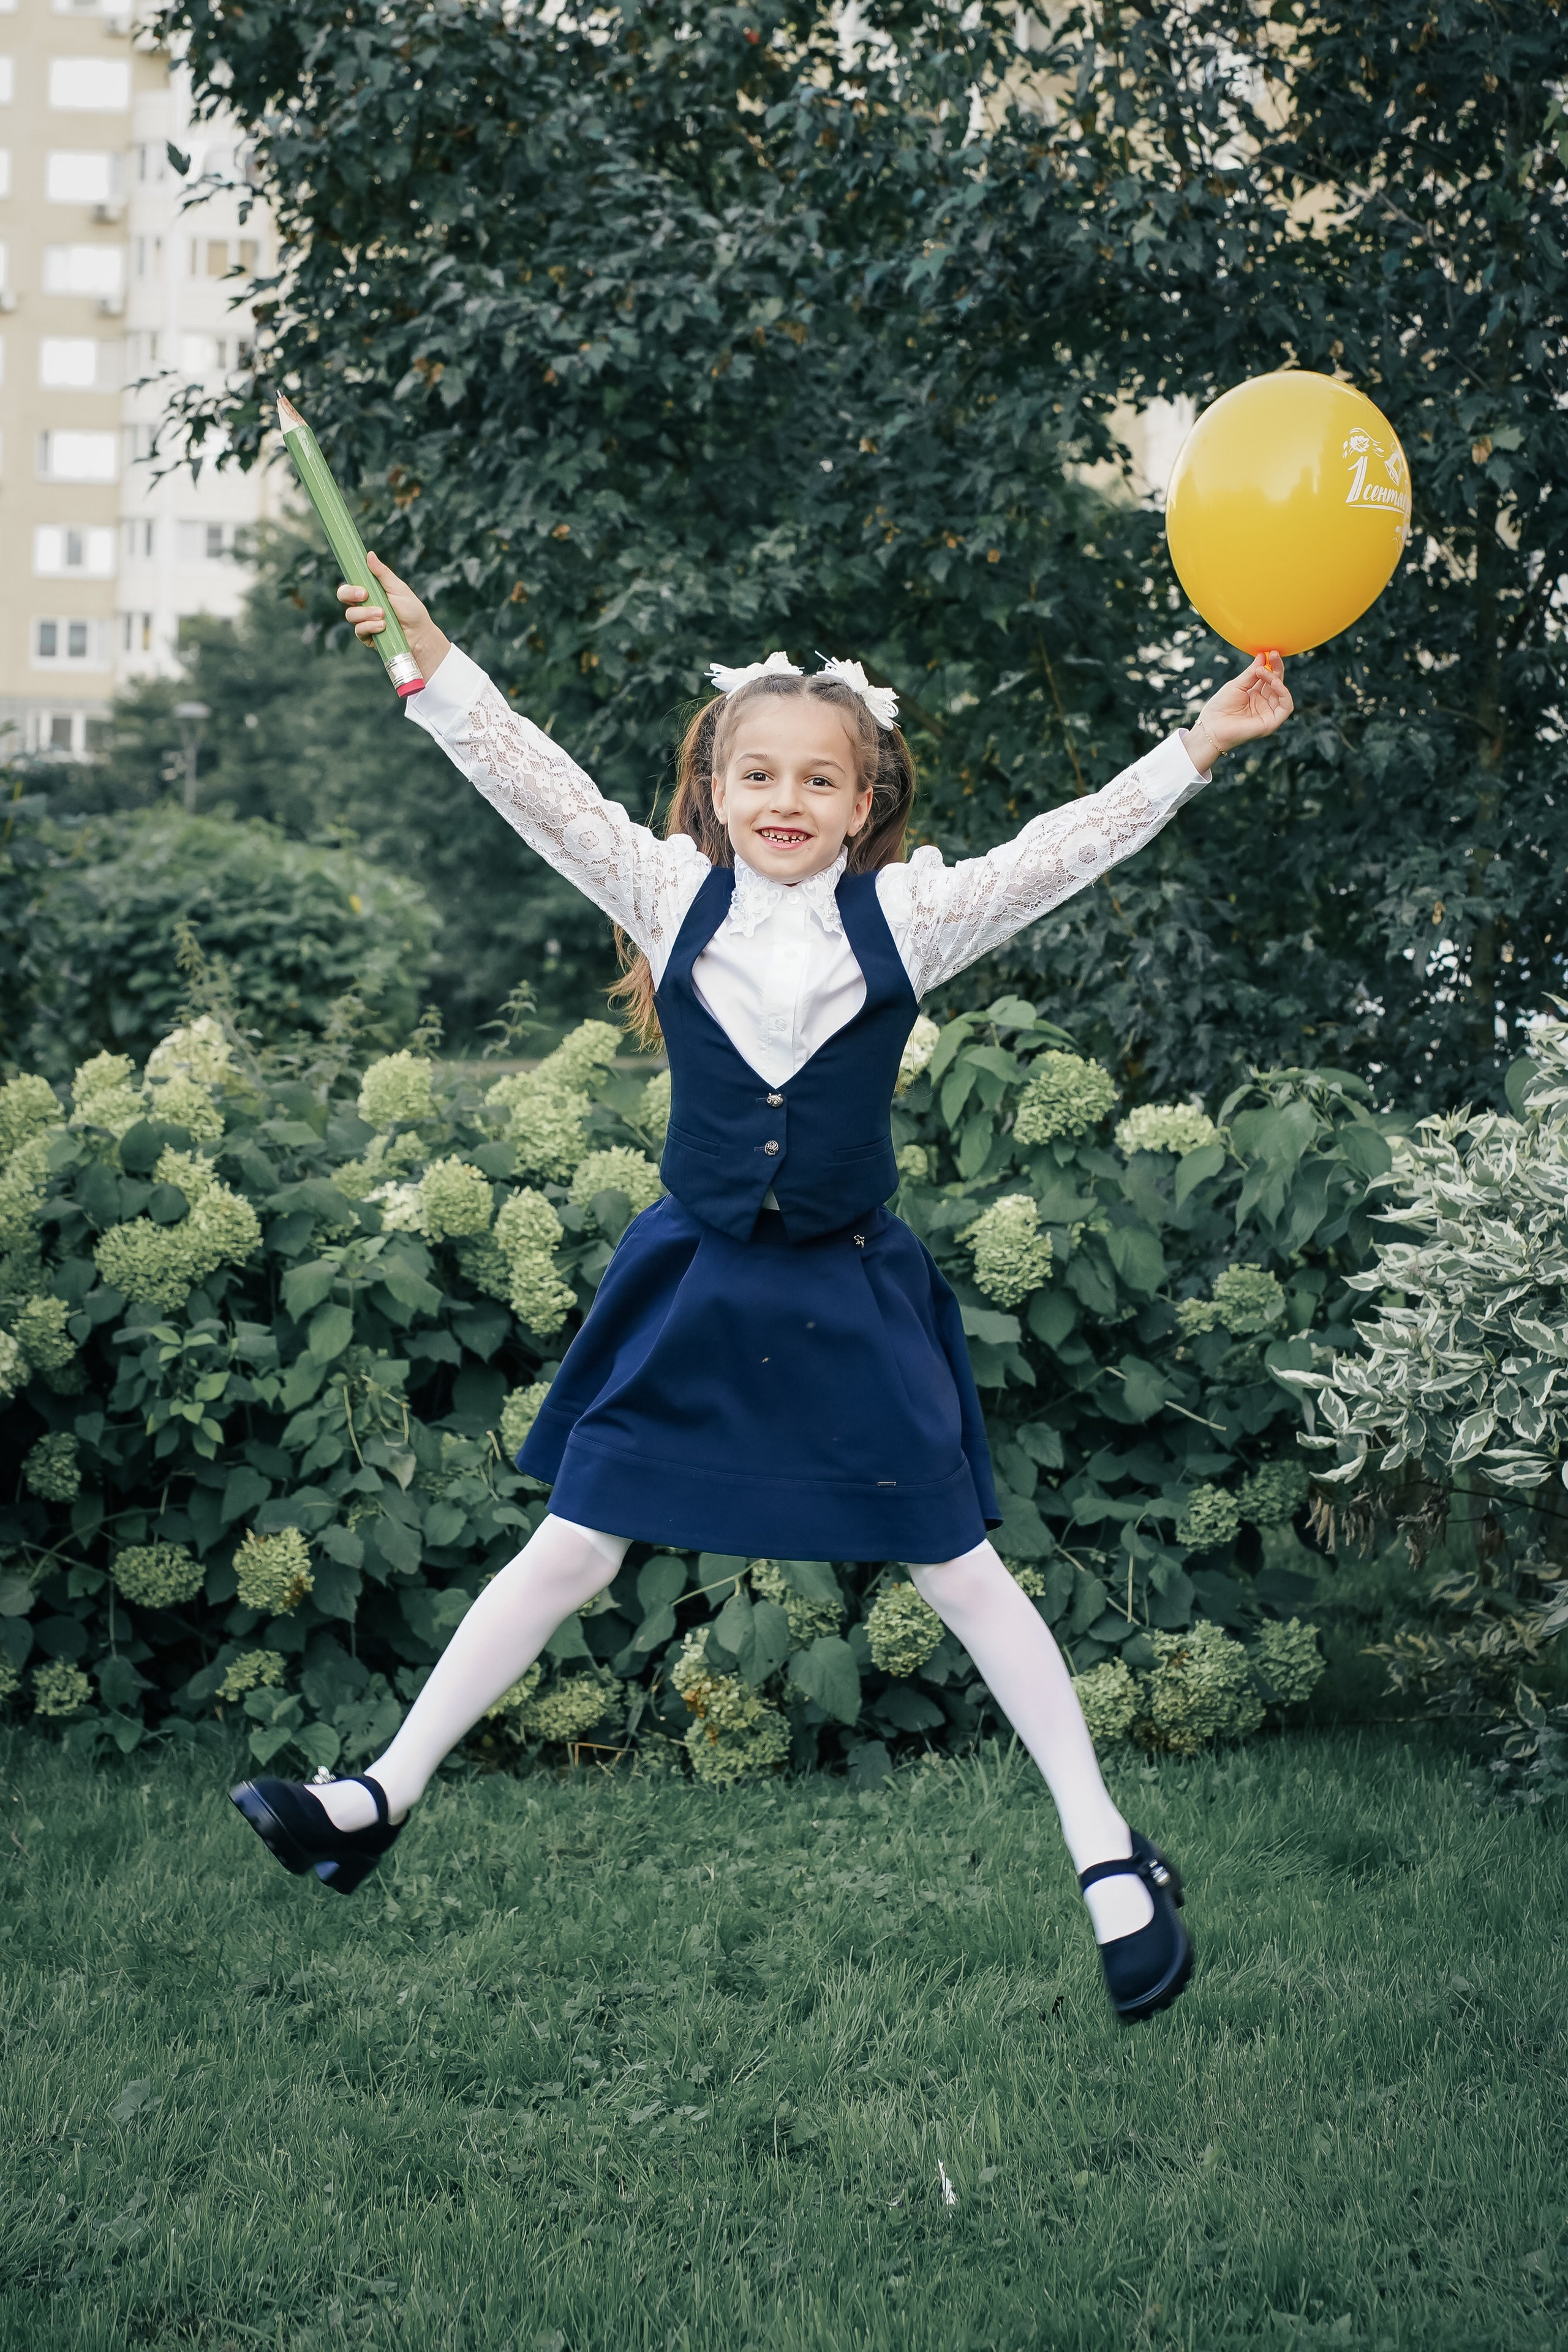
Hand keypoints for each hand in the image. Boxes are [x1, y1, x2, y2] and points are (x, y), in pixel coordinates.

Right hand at [337, 551, 450, 682]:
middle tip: (365, 596)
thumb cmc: (412, 611)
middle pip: (343, 597)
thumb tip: (370, 554)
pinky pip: (359, 631)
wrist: (420, 635)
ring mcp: (364, 621)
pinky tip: (382, 627)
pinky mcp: (367, 636)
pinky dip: (370, 627)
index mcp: (370, 591)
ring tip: (383, 615)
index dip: (350, 586)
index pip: (350, 585)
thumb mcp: (398, 589)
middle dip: (351, 595)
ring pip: (351, 615)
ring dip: (366, 613)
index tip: (363, 589)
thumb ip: (383, 574)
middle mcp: (364, 605)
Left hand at [1186, 651, 1292, 773]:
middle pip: (1278, 684)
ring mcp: (1268, 714)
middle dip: (1277, 668)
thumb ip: (1251, 672)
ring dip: (1276, 679)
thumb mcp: (1236, 685)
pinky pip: (1286, 707)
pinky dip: (1283, 693)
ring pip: (1282, 694)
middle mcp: (1264, 705)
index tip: (1270, 652)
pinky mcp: (1271, 723)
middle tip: (1274, 654)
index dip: (1271, 665)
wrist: (1211, 727)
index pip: (1269, 678)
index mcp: (1256, 695)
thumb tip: (1263, 655)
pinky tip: (1274, 682)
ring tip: (1263, 671)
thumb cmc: (1219, 708)